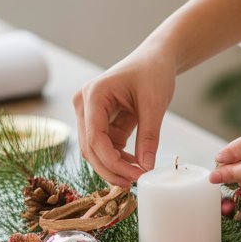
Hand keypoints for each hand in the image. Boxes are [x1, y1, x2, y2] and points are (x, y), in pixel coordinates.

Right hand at [74, 48, 175, 185]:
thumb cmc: (153, 72)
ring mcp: (90, 114)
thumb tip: (146, 167)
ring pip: (94, 151)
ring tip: (137, 175)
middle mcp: (85, 105)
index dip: (113, 162)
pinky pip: (104, 146)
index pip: (95, 138)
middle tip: (135, 182)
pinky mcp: (100, 121)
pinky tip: (136, 164)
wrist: (156, 59)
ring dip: (113, 166)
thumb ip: (149, 136)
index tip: (136, 175)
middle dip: (111, 169)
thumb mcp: (155, 104)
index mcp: (94, 95)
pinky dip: (118, 158)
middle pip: (90, 148)